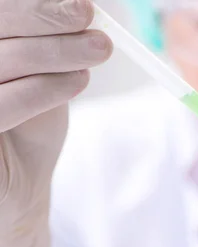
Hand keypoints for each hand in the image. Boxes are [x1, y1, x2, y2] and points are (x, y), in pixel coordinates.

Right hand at [0, 0, 111, 246]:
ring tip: (98, 49)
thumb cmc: (29, 126)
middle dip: (45, 18)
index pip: (1, 14)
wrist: (19, 188)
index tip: (82, 7)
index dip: (35, 7)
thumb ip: (50, 43)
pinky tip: (78, 81)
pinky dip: (44, 88)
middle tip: (88, 18)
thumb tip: (77, 6)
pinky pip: (2, 103)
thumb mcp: (43, 76)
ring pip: (1, 60)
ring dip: (57, 51)